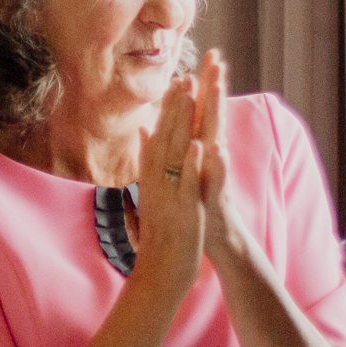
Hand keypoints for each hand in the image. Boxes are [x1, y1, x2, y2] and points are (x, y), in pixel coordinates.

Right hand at [127, 76, 206, 305]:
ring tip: (191, 98)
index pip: (161, 135)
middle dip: (176, 107)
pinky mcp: (184, 211)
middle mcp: (158, 181)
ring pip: (175, 153)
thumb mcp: (153, 191)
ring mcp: (170, 194)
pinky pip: (188, 184)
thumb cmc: (160, 232)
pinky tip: (201, 145)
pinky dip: (194, 165)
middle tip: (185, 75)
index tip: (178, 80)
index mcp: (153, 176)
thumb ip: (148, 159)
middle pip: (166, 137)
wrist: (159, 271)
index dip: (170, 108)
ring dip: (182, 124)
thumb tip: (144, 131)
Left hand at [191, 50, 255, 270]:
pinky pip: (218, 177)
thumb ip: (183, 146)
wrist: (217, 240)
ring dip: (217, 114)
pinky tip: (217, 147)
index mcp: (202, 150)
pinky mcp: (217, 196)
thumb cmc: (201, 206)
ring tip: (218, 88)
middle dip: (215, 86)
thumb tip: (173, 123)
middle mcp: (212, 157)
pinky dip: (218, 163)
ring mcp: (216, 175)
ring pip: (217, 138)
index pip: (202, 111)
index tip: (206, 54)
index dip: (203, 83)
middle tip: (218, 57)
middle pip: (213, 115)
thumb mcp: (189, 173)